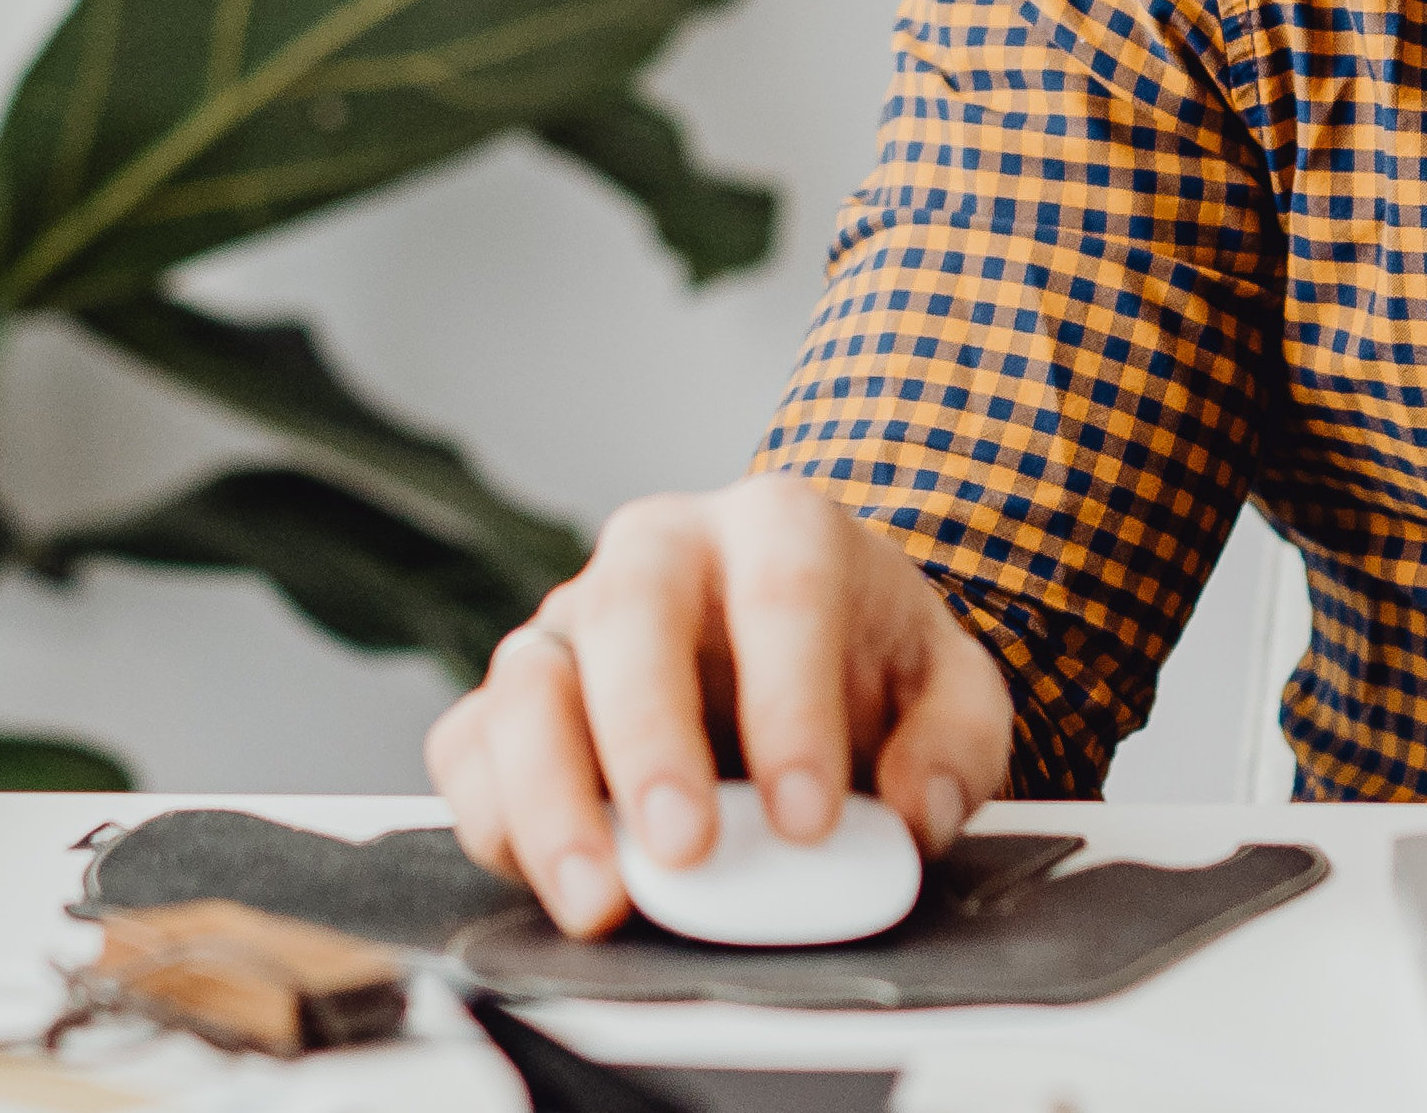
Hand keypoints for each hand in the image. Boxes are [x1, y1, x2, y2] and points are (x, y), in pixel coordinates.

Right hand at [425, 472, 1014, 938]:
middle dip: (651, 738)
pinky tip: (550, 879)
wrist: (807, 652)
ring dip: (552, 797)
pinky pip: (471, 748)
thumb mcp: (951, 690)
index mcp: (779, 527)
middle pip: (630, 613)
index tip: (809, 818)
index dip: (792, 706)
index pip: (782, 592)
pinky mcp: (515, 697)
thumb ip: (955, 745)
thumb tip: (914, 815)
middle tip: (686, 848)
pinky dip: (494, 819)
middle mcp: (661, 553)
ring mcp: (574, 620)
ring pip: (526, 681)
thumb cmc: (869, 660)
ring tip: (602, 899)